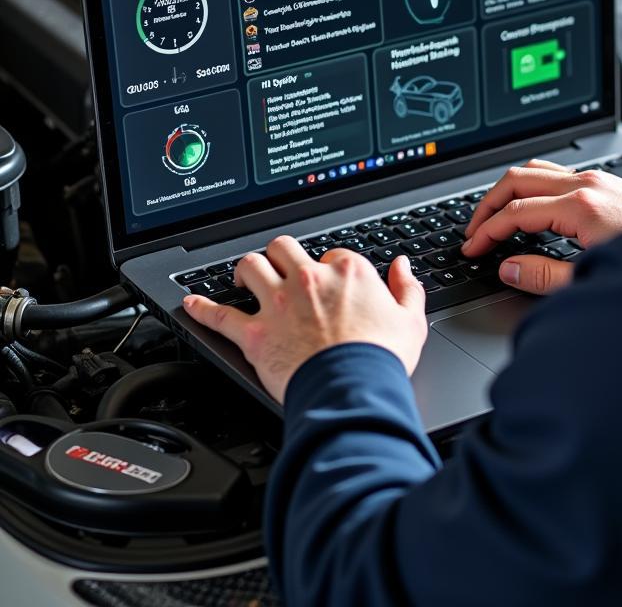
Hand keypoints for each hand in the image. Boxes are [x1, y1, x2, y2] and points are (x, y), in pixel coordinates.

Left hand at [182, 236, 427, 403]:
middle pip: (284, 247)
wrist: (353, 392)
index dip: (331, 268)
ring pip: (251, 266)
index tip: (331, 284)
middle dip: (281, 255)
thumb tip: (402, 267)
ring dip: (246, 269)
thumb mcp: (411, 321)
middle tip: (281, 268)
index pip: (333, 255)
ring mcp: (278, 304)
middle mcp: (309, 279)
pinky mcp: (254, 333)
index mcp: (348, 272)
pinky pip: (219, 315)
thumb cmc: (380, 359)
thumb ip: (408, 288)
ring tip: (245, 277)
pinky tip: (191, 303)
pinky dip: (202, 308)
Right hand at [461, 159, 621, 295]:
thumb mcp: (592, 278)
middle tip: (473, 230)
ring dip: (508, 190)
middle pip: (517, 180)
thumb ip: (545, 275)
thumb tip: (508, 269)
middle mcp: (586, 184)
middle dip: (487, 205)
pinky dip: (531, 185)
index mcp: (581, 207)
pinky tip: (530, 206)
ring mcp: (596, 178)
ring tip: (494, 216)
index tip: (472, 248)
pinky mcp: (604, 181)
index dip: (486, 232)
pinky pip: (554, 173)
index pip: (515, 213)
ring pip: (535, 169)